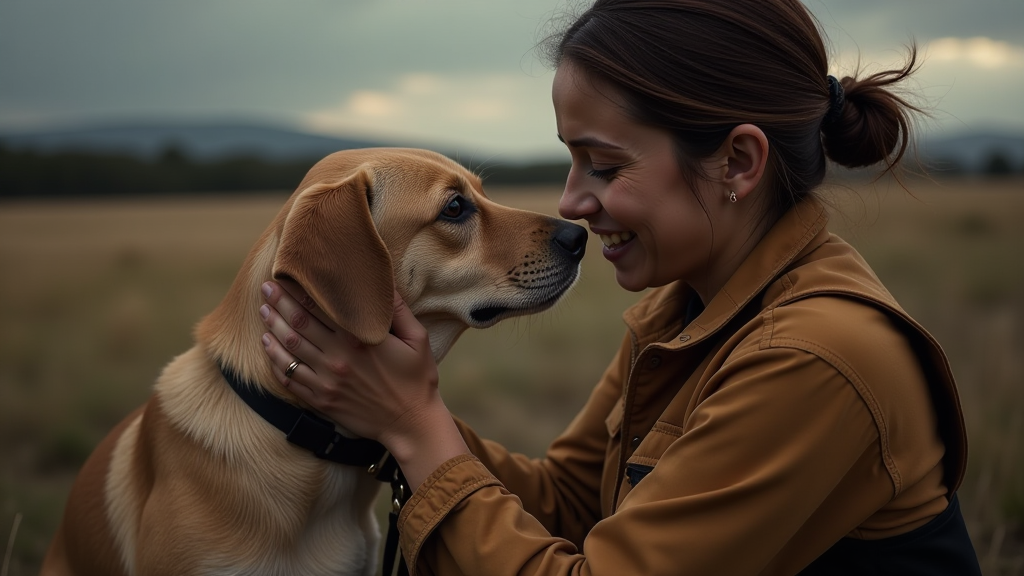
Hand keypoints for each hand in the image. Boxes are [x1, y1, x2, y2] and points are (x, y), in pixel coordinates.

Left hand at [259, 281, 468, 487]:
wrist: (411, 424)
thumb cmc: (417, 379)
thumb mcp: (417, 339)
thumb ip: (398, 310)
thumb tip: (383, 282)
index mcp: (359, 339)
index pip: (320, 307)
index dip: (300, 289)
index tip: (287, 275)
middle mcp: (337, 358)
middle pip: (298, 323)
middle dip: (279, 302)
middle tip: (266, 287)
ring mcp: (326, 381)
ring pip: (288, 348)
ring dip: (272, 327)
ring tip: (263, 311)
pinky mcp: (321, 399)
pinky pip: (288, 377)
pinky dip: (273, 360)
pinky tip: (267, 345)